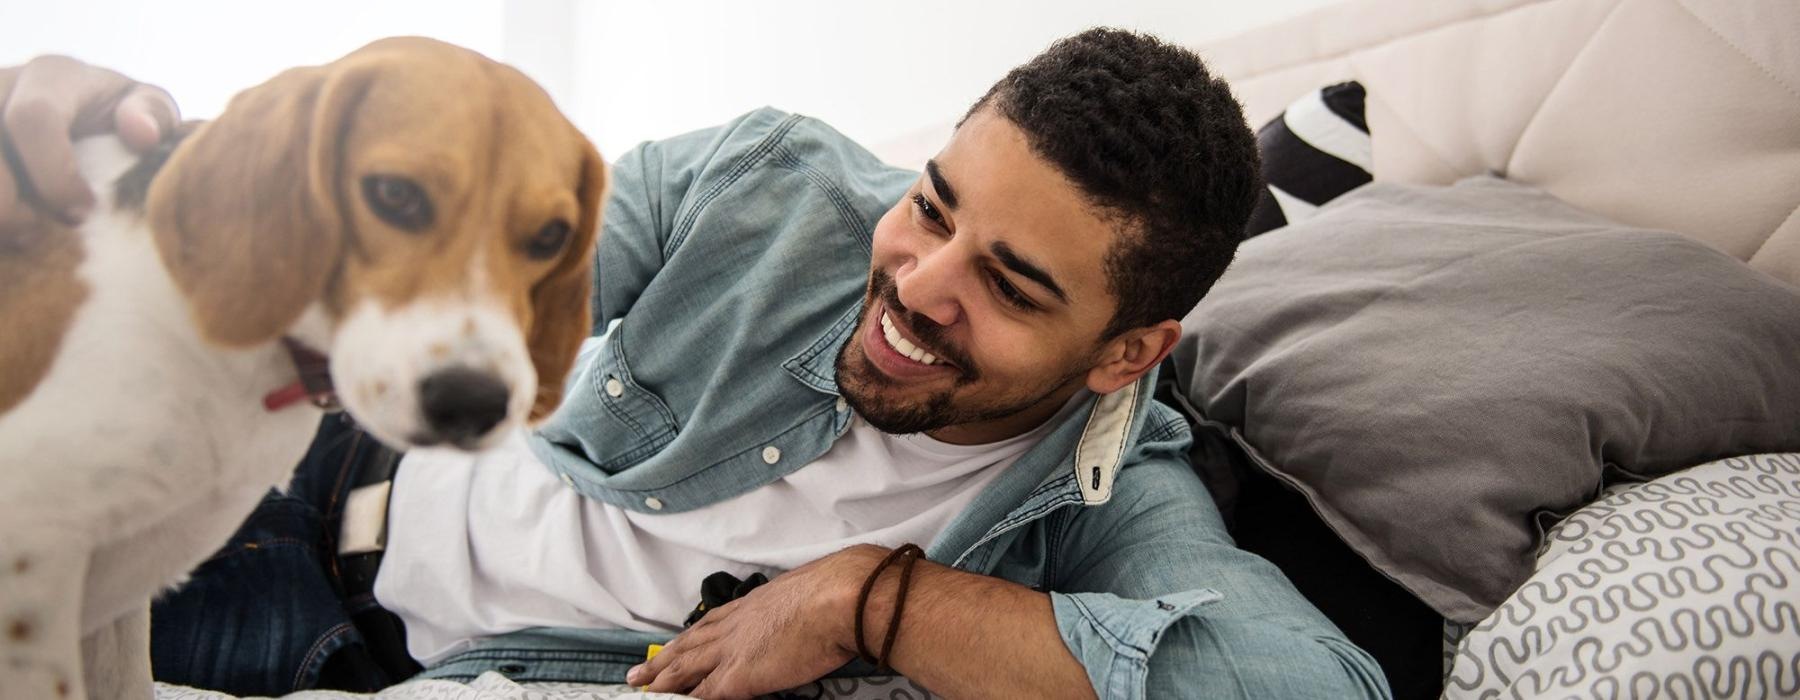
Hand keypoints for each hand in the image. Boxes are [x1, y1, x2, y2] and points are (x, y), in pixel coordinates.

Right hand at [0, 55, 177, 230]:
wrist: (88, 124)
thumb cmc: (122, 121)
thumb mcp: (148, 111)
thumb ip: (151, 115)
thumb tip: (140, 134)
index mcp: (53, 75)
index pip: (33, 119)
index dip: (53, 174)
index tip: (80, 214)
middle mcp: (1, 84)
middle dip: (6, 203)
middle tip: (35, 235)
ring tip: (15, 236)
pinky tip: (2, 237)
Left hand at [627, 545, 886, 698]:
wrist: (841, 597)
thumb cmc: (837, 592)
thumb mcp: (809, 593)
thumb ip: (796, 607)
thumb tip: (806, 614)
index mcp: (752, 605)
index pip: (710, 623)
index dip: (689, 637)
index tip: (674, 644)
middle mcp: (735, 625)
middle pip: (689, 645)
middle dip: (663, 661)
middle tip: (638, 673)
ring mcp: (733, 650)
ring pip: (685, 669)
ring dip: (661, 681)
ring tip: (640, 688)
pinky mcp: (738, 677)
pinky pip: (703, 695)